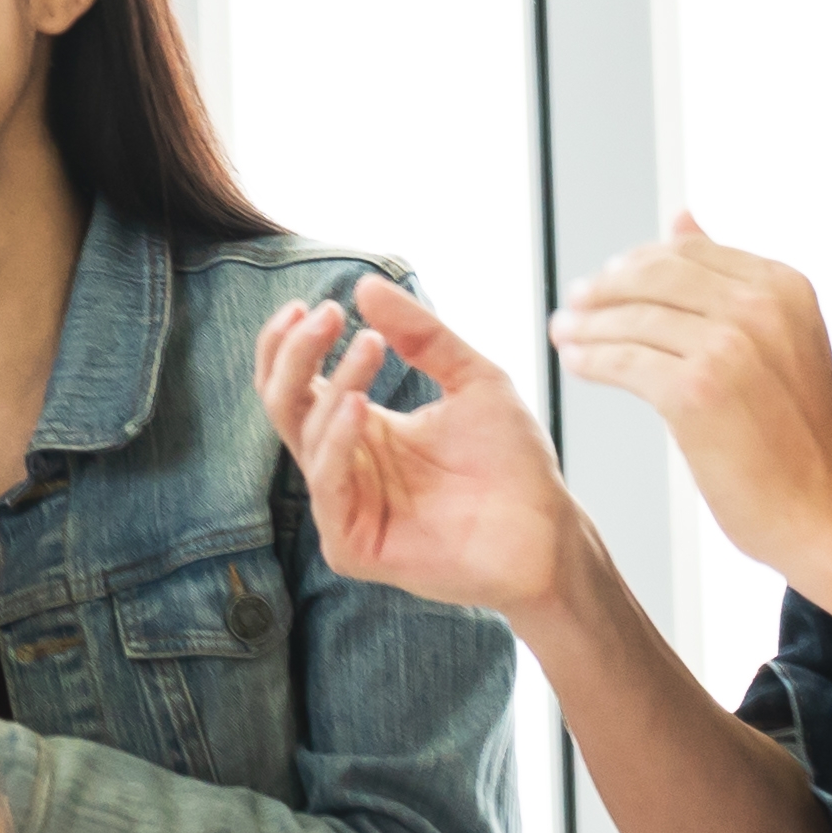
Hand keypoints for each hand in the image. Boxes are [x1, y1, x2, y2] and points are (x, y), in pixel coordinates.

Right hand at [254, 277, 592, 618]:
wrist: (548, 532)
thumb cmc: (513, 465)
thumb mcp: (471, 379)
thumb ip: (422, 336)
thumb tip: (365, 285)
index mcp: (361, 430)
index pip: (298, 383)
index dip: (291, 343)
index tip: (315, 303)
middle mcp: (345, 465)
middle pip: (283, 404)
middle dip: (296, 353)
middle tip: (326, 314)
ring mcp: (345, 507)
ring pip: (306, 437)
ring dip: (333, 385)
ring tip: (371, 346)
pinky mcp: (352, 546)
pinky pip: (328, 486)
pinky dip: (337, 441)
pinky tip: (358, 406)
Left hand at [552, 221, 831, 606]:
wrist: (824, 509)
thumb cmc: (797, 433)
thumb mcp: (780, 337)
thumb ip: (728, 276)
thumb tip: (680, 214)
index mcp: (784, 285)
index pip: (687, 251)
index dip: (637, 264)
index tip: (608, 281)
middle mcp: (760, 306)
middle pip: (653, 275)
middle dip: (604, 288)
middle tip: (574, 303)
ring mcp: (729, 346)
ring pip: (632, 318)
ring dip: (586, 326)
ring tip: (563, 335)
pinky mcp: (696, 390)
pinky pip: (623, 360)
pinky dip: (590, 359)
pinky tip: (576, 363)